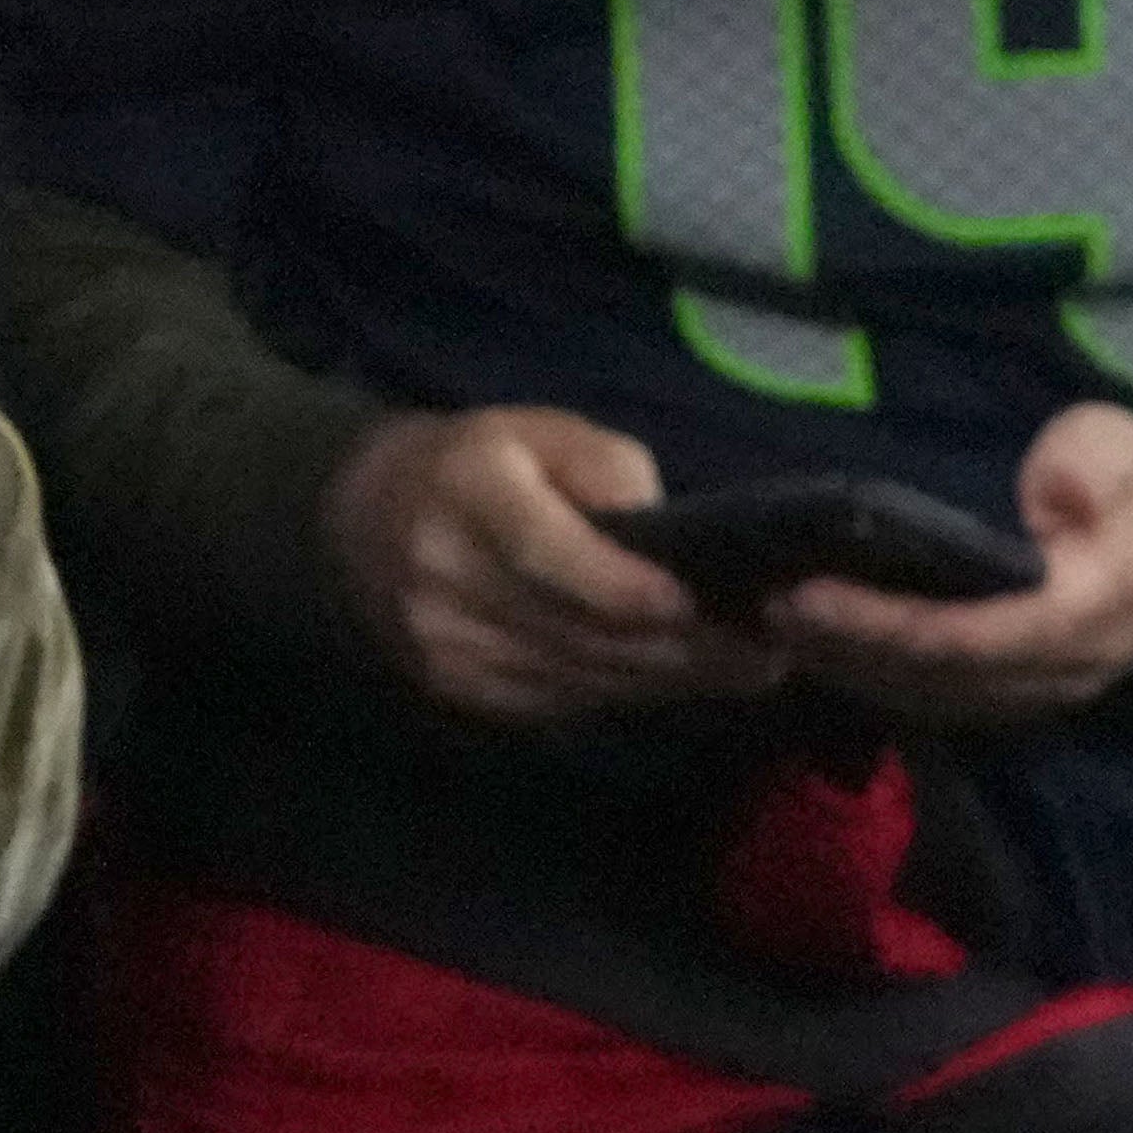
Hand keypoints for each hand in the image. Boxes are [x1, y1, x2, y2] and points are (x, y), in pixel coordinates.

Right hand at [314, 405, 780, 722]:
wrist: (367, 519)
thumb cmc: (482, 465)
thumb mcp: (541, 432)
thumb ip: (609, 468)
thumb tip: (665, 530)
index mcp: (468, 494)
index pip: (549, 553)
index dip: (626, 588)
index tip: (698, 605)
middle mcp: (448, 576)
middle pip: (584, 630)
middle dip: (685, 647)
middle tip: (766, 651)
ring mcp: (450, 644)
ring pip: (586, 676)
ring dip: (673, 679)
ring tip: (744, 667)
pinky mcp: (463, 690)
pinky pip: (569, 701)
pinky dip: (632, 691)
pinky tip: (679, 677)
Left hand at [765, 402, 1132, 726]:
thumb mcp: (1127, 452)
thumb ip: (1088, 465)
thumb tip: (1047, 491)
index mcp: (1091, 610)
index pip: (979, 635)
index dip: (891, 624)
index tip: (815, 593)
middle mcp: (1063, 669)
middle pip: (941, 678)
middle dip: (850, 648)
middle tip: (769, 605)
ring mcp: (1037, 691)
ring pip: (933, 699)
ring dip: (851, 669)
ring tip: (775, 626)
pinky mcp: (1012, 694)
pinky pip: (935, 698)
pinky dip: (871, 676)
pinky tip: (817, 646)